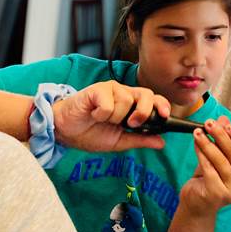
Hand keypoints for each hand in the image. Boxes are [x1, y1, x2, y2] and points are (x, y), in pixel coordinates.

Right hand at [52, 80, 169, 150]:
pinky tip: (94, 114)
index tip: (164, 116)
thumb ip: (140, 139)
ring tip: (102, 119)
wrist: (65, 131)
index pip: (154, 100)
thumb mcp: (119, 141)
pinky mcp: (97, 89)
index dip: (162, 105)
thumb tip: (162, 142)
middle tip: (130, 124)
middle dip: (142, 111)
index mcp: (133, 105)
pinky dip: (101, 114)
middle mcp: (124, 93)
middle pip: (146, 94)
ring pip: (126, 101)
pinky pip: (109, 103)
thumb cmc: (91, 133)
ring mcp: (111, 89)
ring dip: (114, 117)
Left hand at [179, 116, 230, 215]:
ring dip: (208, 144)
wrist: (197, 204)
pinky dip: (202, 154)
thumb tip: (223, 119)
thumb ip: (222, 139)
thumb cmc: (210, 181)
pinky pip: (209, 169)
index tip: (227, 124)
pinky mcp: (218, 194)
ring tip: (198, 132)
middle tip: (210, 124)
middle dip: (221, 136)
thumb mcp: (218, 157)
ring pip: (221, 161)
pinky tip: (196, 145)